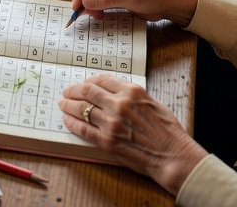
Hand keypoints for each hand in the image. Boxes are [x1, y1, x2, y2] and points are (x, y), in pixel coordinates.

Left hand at [57, 75, 208, 195]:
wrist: (172, 155)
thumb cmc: (167, 131)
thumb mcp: (152, 102)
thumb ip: (131, 95)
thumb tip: (113, 91)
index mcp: (132, 92)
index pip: (102, 80)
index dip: (88, 81)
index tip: (83, 84)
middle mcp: (119, 104)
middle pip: (87, 91)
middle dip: (73, 91)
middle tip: (66, 92)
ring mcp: (112, 123)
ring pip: (82, 109)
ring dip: (69, 105)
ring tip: (63, 104)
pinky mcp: (107, 141)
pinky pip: (83, 129)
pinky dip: (72, 123)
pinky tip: (67, 120)